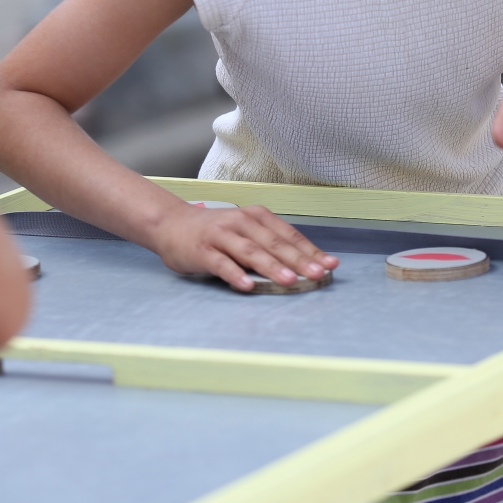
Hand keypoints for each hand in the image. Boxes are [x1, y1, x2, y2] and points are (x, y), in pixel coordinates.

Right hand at [151, 203, 337, 290]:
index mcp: (257, 217)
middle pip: (275, 243)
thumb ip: (270, 245)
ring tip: (290, 281)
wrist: (171, 224)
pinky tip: (248, 286)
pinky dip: (235, 275)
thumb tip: (304, 265)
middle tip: (318, 274)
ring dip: (272, 267)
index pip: (289, 235)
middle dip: (299, 260)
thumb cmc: (216, 232)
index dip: (311, 251)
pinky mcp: (202, 250)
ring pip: (251, 252)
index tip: (331, 265)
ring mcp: (221, 235)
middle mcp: (242, 222)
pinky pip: (221, 264)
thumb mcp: (246, 231)